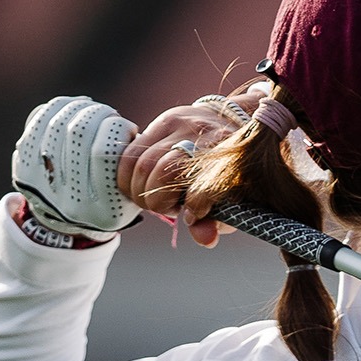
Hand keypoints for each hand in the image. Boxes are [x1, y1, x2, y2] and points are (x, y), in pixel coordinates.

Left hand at [10, 96, 141, 239]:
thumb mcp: (136, 190)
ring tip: (94, 110)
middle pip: (78, 132)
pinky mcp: (23, 167)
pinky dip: (59, 107)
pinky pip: (39, 121)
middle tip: (109, 115)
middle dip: (98, 113)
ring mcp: (41, 184)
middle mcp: (69, 200)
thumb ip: (138, 164)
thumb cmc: (112, 196)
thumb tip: (128, 130)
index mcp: (103, 209)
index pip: (104, 151)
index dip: (117, 128)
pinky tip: (73, 108)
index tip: (126, 128)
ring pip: (58, 122)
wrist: (68, 222)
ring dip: (80, 108)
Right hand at [118, 92, 259, 246]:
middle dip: (156, 200)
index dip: (190, 207)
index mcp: (231, 162)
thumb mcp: (234, 202)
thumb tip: (205, 240)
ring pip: (141, 163)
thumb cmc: (231, 172)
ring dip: (138, 189)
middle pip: (163, 172)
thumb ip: (217, 223)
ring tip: (153, 196)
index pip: (202, 188)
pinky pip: (130, 152)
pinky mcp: (167, 120)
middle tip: (166, 206)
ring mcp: (186, 126)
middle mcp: (208, 139)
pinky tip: (139, 183)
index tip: (188, 214)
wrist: (231, 126)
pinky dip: (127, 174)